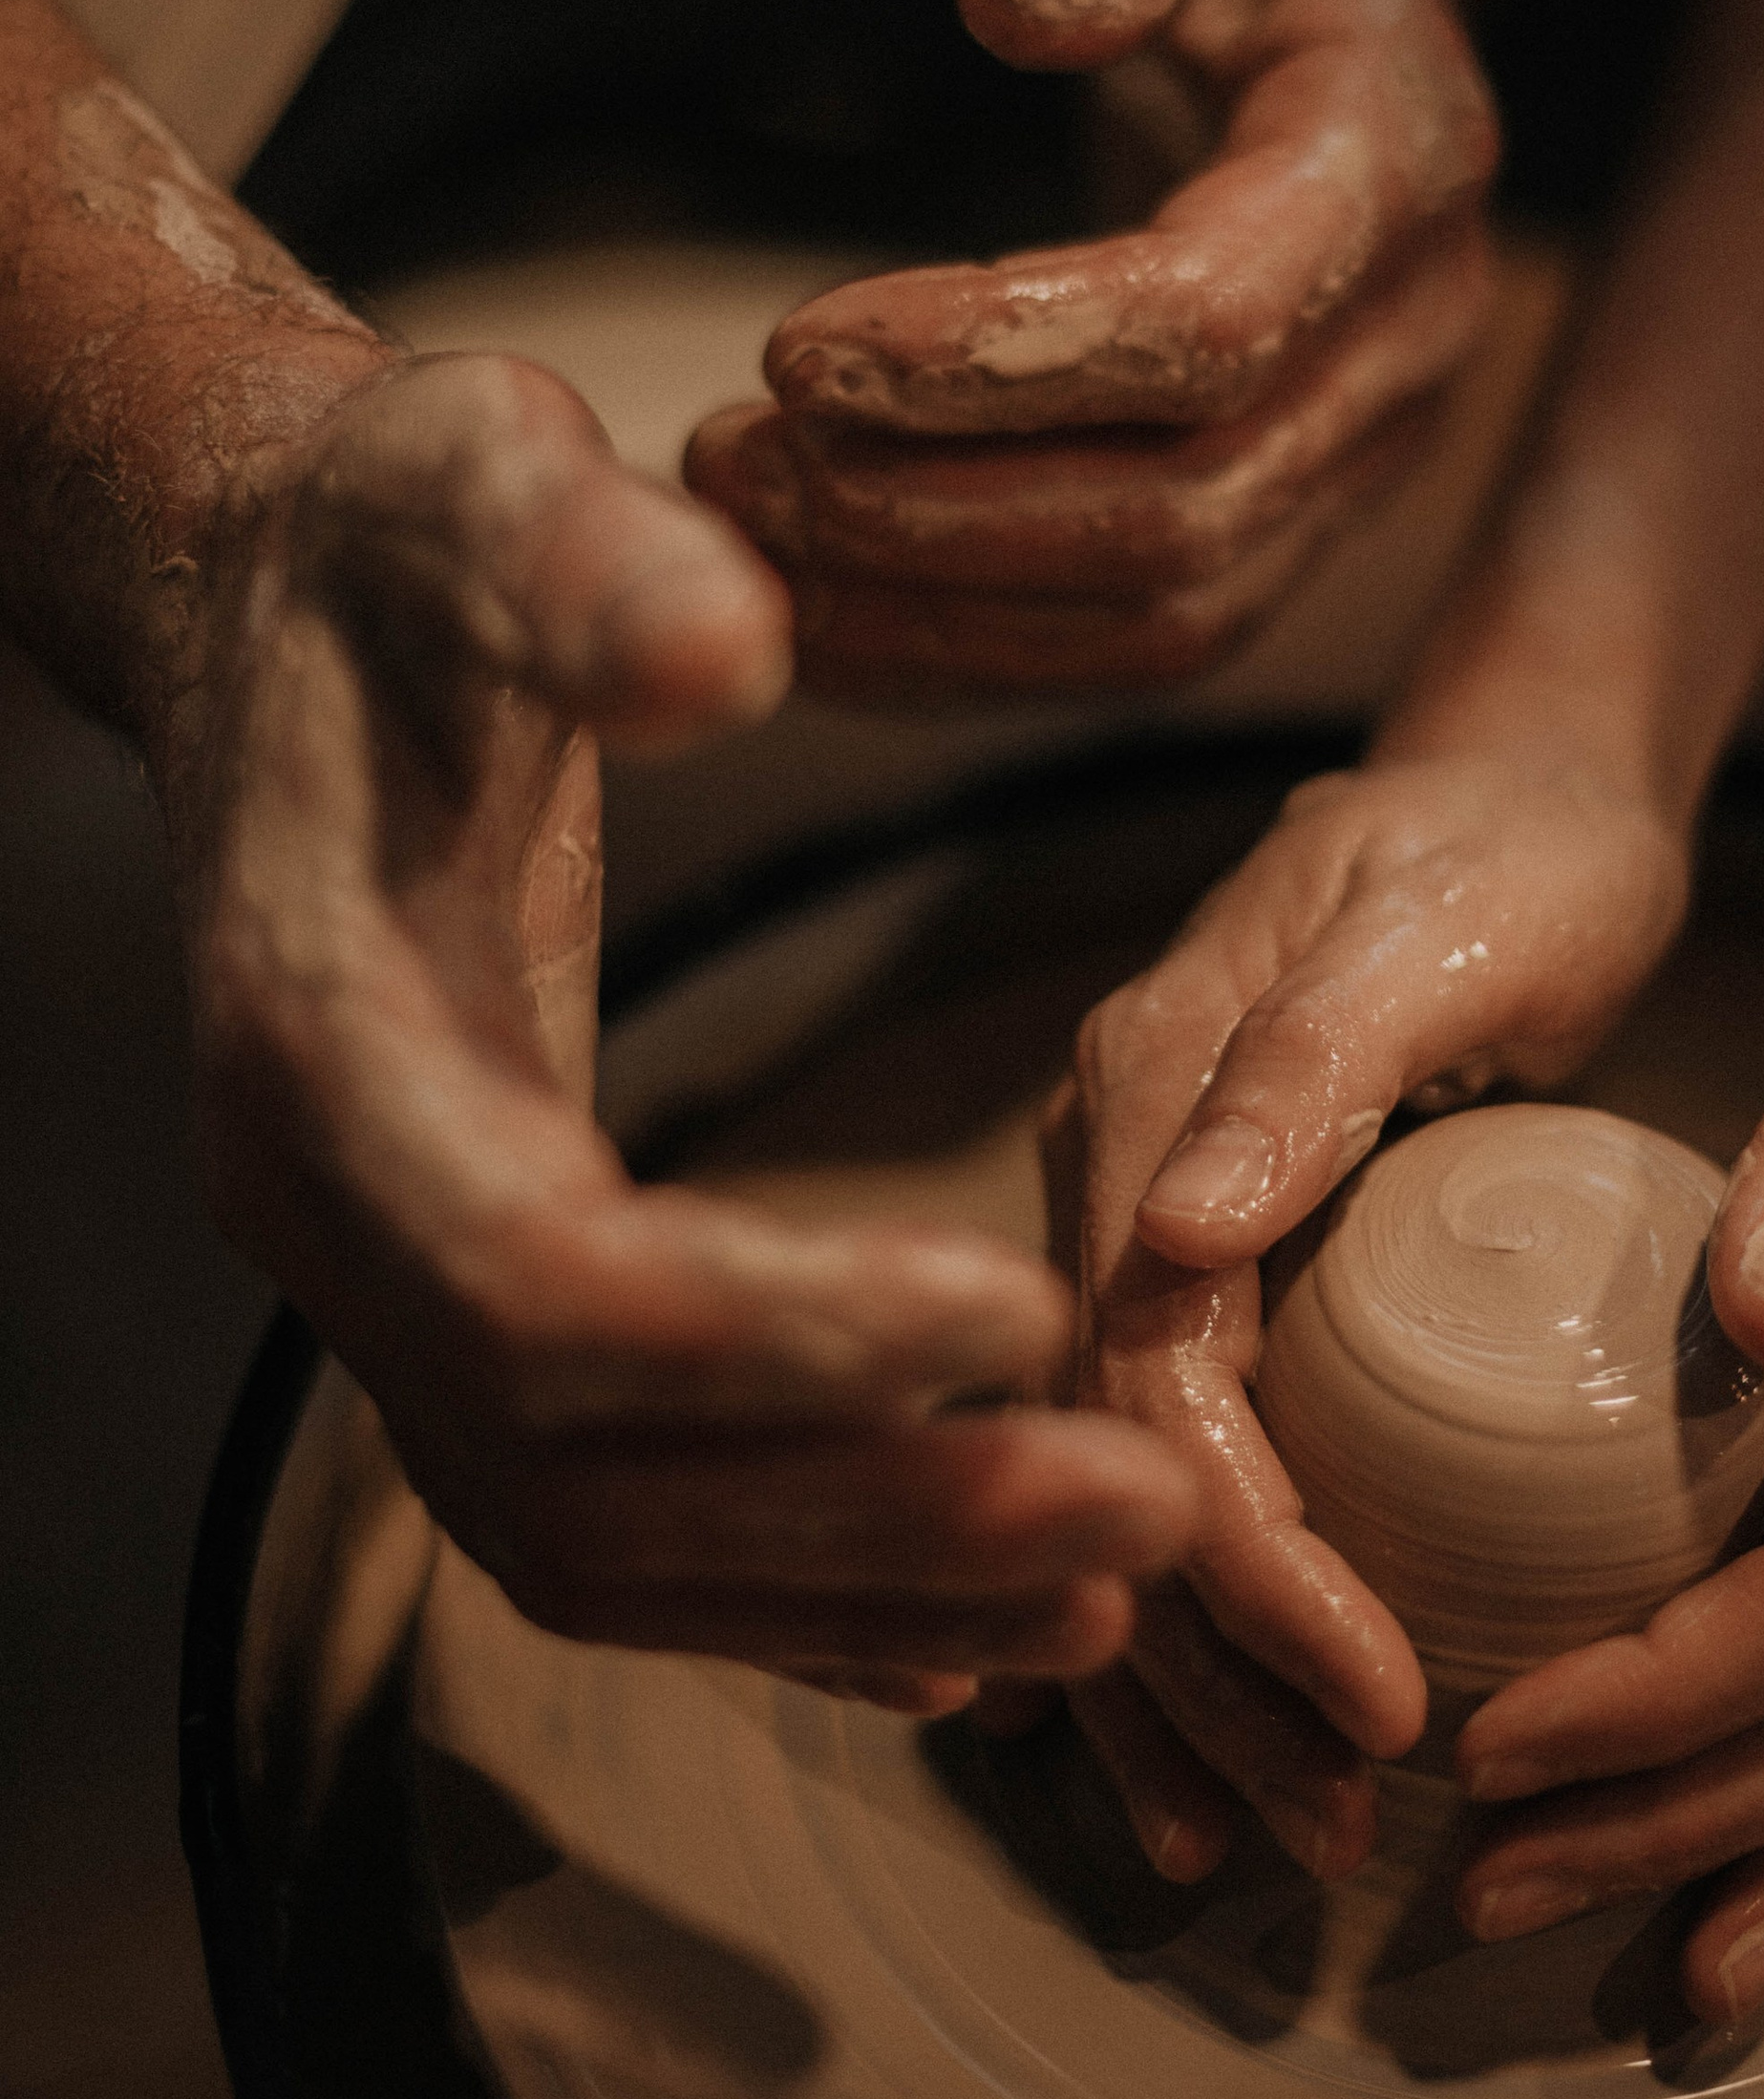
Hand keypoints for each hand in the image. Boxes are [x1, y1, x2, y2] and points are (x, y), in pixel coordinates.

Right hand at [163, 351, 1196, 1709]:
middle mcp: (331, 1212)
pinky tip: (968, 1619)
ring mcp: (387, 1279)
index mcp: (320, 1043)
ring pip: (605, 1536)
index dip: (780, 1327)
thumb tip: (726, 659)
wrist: (284, 605)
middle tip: (1143, 1517)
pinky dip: (788, 1582)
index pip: (546, 1278)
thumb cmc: (394, 537)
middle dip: (869, 1511)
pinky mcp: (468, 1293)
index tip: (1021, 1308)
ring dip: (858, 1580)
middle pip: (587, 1474)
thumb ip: (589, 569)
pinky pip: (614, 1507)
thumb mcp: (480, 479)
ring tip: (1108, 1590)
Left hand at [685, 0, 1498, 699]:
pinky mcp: (1295, 528)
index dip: (1002, 359)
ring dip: (934, 602)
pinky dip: (966, 654)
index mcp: (1398, 155)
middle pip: (1185, 504)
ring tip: (742, 524)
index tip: (793, 346)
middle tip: (728, 458)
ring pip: (1164, 612)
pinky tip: (812, 603)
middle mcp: (1411, 341)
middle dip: (936, 507)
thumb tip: (1016, 4)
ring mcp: (1366, 458)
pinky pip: (1137, 650)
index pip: (1214, 319)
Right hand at [1030, 757, 1687, 1877]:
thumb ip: (1302, 1063)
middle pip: (1098, 1461)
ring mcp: (1137, 1216)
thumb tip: (1172, 1230)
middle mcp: (1108, 1162)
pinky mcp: (1196, 1264)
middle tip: (1335, 1821)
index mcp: (1144, 1086)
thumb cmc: (1513, 847)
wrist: (1524, 781)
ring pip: (1102, 1488)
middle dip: (1202, 1668)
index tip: (1370, 1705)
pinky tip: (1207, 1755)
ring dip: (1174, 1681)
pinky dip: (1171, 1618)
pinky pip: (1150, 1460)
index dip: (1240, 1562)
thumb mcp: (1436, 926)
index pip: (1148, 1372)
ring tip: (1276, 1837)